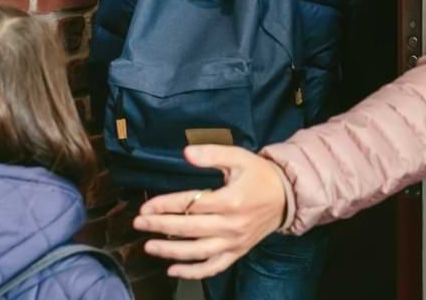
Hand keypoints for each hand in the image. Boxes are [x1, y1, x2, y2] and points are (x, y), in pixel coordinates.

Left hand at [132, 145, 288, 278]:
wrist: (286, 197)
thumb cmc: (260, 175)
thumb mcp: (239, 157)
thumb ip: (212, 154)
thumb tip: (187, 153)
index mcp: (230, 201)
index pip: (191, 205)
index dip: (165, 205)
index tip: (146, 206)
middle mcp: (231, 225)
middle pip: (189, 229)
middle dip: (160, 226)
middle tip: (139, 223)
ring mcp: (234, 242)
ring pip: (198, 252)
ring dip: (171, 251)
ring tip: (149, 246)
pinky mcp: (237, 252)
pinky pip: (213, 267)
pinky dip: (193, 272)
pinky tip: (172, 270)